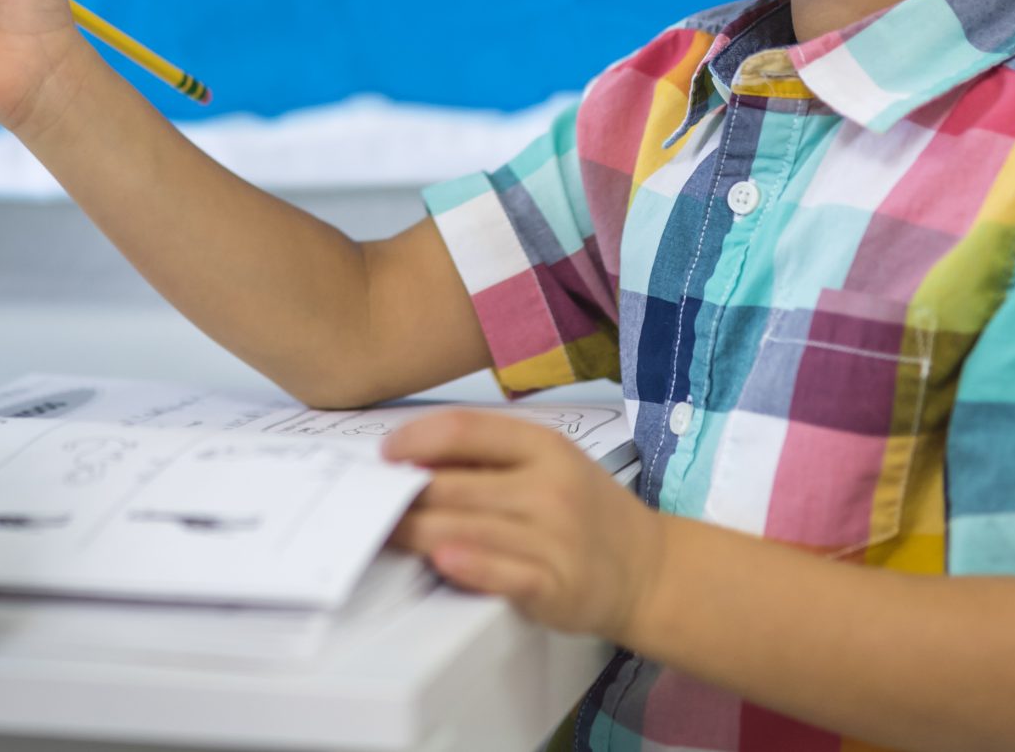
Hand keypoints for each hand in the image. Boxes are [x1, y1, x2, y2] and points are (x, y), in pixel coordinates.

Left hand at [384, 410, 665, 642]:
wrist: (649, 570)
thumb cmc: (585, 511)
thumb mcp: (550, 464)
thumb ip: (491, 457)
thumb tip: (413, 458)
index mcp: (544, 446)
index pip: (466, 430)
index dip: (415, 438)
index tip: (385, 455)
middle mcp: (549, 487)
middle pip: (454, 484)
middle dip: (402, 495)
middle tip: (366, 502)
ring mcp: (554, 537)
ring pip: (467, 528)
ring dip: (414, 532)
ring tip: (380, 532)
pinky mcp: (555, 585)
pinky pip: (503, 573)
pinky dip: (469, 566)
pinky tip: (441, 559)